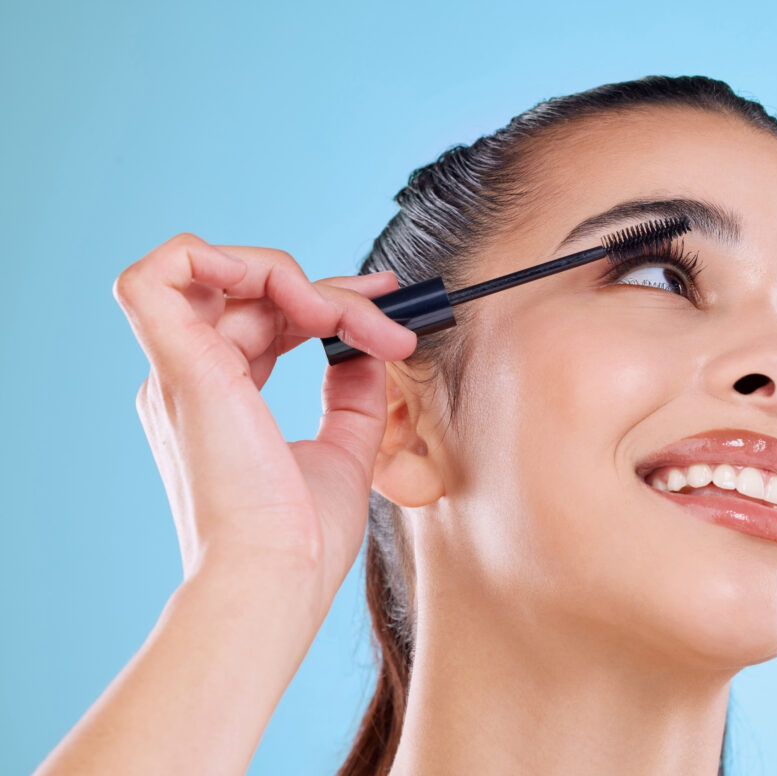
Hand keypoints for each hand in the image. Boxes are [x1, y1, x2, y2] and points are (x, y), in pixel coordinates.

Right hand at [113, 233, 414, 614]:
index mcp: (217, 398)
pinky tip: (307, 301)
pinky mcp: (182, 365)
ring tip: (362, 323)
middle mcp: (189, 379)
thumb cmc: (301, 542)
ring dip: (306, 283)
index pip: (262, 318)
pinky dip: (234, 261)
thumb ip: (351, 396)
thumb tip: (367, 350)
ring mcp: (179, 371)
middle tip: (390, 313)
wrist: (274, 583)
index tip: (385, 307)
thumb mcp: (343, 452)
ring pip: (228, 275)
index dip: (322, 299)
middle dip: (330, 291)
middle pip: (252, 292)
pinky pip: (165, 270)